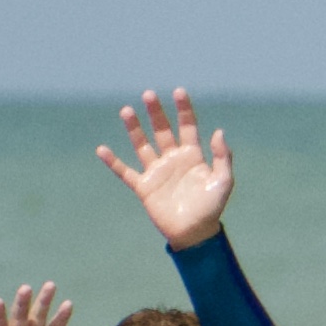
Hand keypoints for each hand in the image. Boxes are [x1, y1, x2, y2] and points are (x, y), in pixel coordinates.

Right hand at [98, 93, 239, 249]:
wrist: (195, 234)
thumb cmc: (211, 208)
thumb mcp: (223, 181)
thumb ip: (223, 156)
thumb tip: (218, 131)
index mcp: (192, 155)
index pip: (187, 126)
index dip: (183, 109)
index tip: (179, 91)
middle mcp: (173, 159)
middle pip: (162, 130)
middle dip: (156, 112)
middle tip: (149, 94)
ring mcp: (157, 172)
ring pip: (142, 145)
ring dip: (134, 128)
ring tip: (126, 110)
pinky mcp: (144, 187)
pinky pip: (125, 172)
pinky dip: (113, 162)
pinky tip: (102, 149)